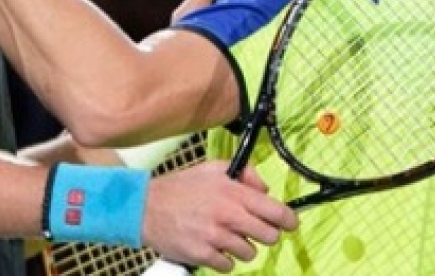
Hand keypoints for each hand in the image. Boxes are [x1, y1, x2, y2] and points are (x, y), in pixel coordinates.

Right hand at [142, 160, 297, 272]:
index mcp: (233, 192)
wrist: (145, 207)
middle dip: (265, 233)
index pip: (276, 211)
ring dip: (242, 246)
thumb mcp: (213, 168)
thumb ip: (244, 173)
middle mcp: (228, 215)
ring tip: (225, 235)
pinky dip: (224, 259)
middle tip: (253, 228)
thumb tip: (265, 188)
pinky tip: (213, 246)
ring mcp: (216, 238)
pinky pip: (228, 266)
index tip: (290, 222)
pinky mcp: (203, 255)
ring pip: (250, 253)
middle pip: (270, 236)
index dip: (288, 219)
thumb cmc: (181, 187)